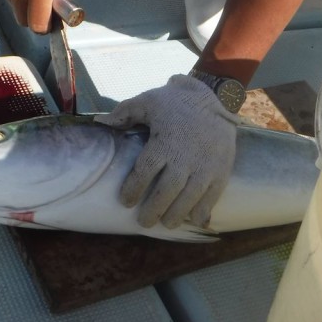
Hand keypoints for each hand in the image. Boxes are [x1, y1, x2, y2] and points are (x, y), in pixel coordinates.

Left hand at [95, 74, 240, 228]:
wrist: (216, 98)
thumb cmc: (177, 102)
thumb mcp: (148, 101)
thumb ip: (124, 112)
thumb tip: (100, 123)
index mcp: (163, 143)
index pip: (144, 172)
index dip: (133, 190)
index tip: (126, 201)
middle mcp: (184, 159)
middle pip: (165, 192)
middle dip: (153, 210)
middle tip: (144, 221)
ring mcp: (205, 167)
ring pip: (188, 199)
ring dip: (176, 215)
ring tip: (167, 223)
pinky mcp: (221, 170)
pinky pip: (212, 197)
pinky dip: (203, 211)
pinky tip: (195, 220)